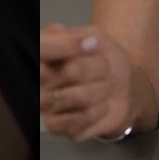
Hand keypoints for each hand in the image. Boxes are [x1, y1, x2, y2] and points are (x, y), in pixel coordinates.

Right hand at [39, 23, 133, 140]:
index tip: (92, 44)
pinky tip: (99, 105)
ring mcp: (44, 105)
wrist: (121, 86)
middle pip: (73, 71)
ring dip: (102, 90)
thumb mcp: (96, 37)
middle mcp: (37, 80)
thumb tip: (60, 33)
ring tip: (104, 87)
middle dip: (100, 68)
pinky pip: (82, 118)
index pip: (42, 47)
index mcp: (43, 54)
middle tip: (104, 68)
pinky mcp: (56, 126)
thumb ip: (78, 34)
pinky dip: (100, 110)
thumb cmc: (103, 59)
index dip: (67, 46)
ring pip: (79, 97)